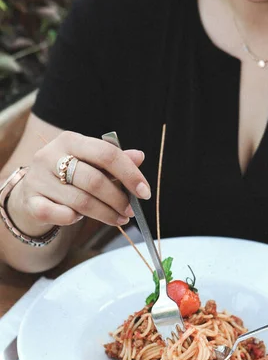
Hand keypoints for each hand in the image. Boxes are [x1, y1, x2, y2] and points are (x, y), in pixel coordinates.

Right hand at [7, 131, 149, 236]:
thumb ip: (115, 160)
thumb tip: (140, 156)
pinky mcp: (31, 202)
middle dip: (118, 199)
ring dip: (105, 214)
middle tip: (130, 211)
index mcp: (70, 140)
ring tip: (118, 219)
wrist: (32, 191)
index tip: (144, 192)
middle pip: (94, 180)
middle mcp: (50, 156)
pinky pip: (59, 215)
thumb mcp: (91, 163)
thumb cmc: (69, 175)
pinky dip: (74, 219)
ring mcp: (38, 179)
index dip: (130, 173)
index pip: (106, 154)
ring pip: (81, 202)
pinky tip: (80, 219)